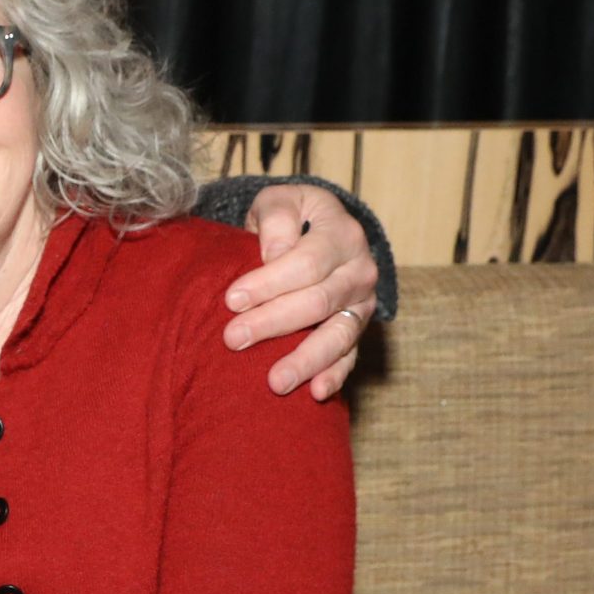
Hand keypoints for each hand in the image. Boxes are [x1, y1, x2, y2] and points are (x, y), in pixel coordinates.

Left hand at [230, 183, 381, 399]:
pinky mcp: (357, 329)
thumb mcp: (280, 200)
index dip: (269, 283)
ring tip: (274, 382)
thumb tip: (275, 252)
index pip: (306, 263)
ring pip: (337, 335)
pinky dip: (335, 376)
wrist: (319, 231)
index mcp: (342, 233)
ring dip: (305, 360)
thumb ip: (276, 217)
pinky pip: (349, 356)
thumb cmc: (291, 217)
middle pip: (318, 302)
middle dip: (273, 322)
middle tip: (234, 339)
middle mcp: (359, 270)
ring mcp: (362, 304)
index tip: (232, 299)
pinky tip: (315, 393)